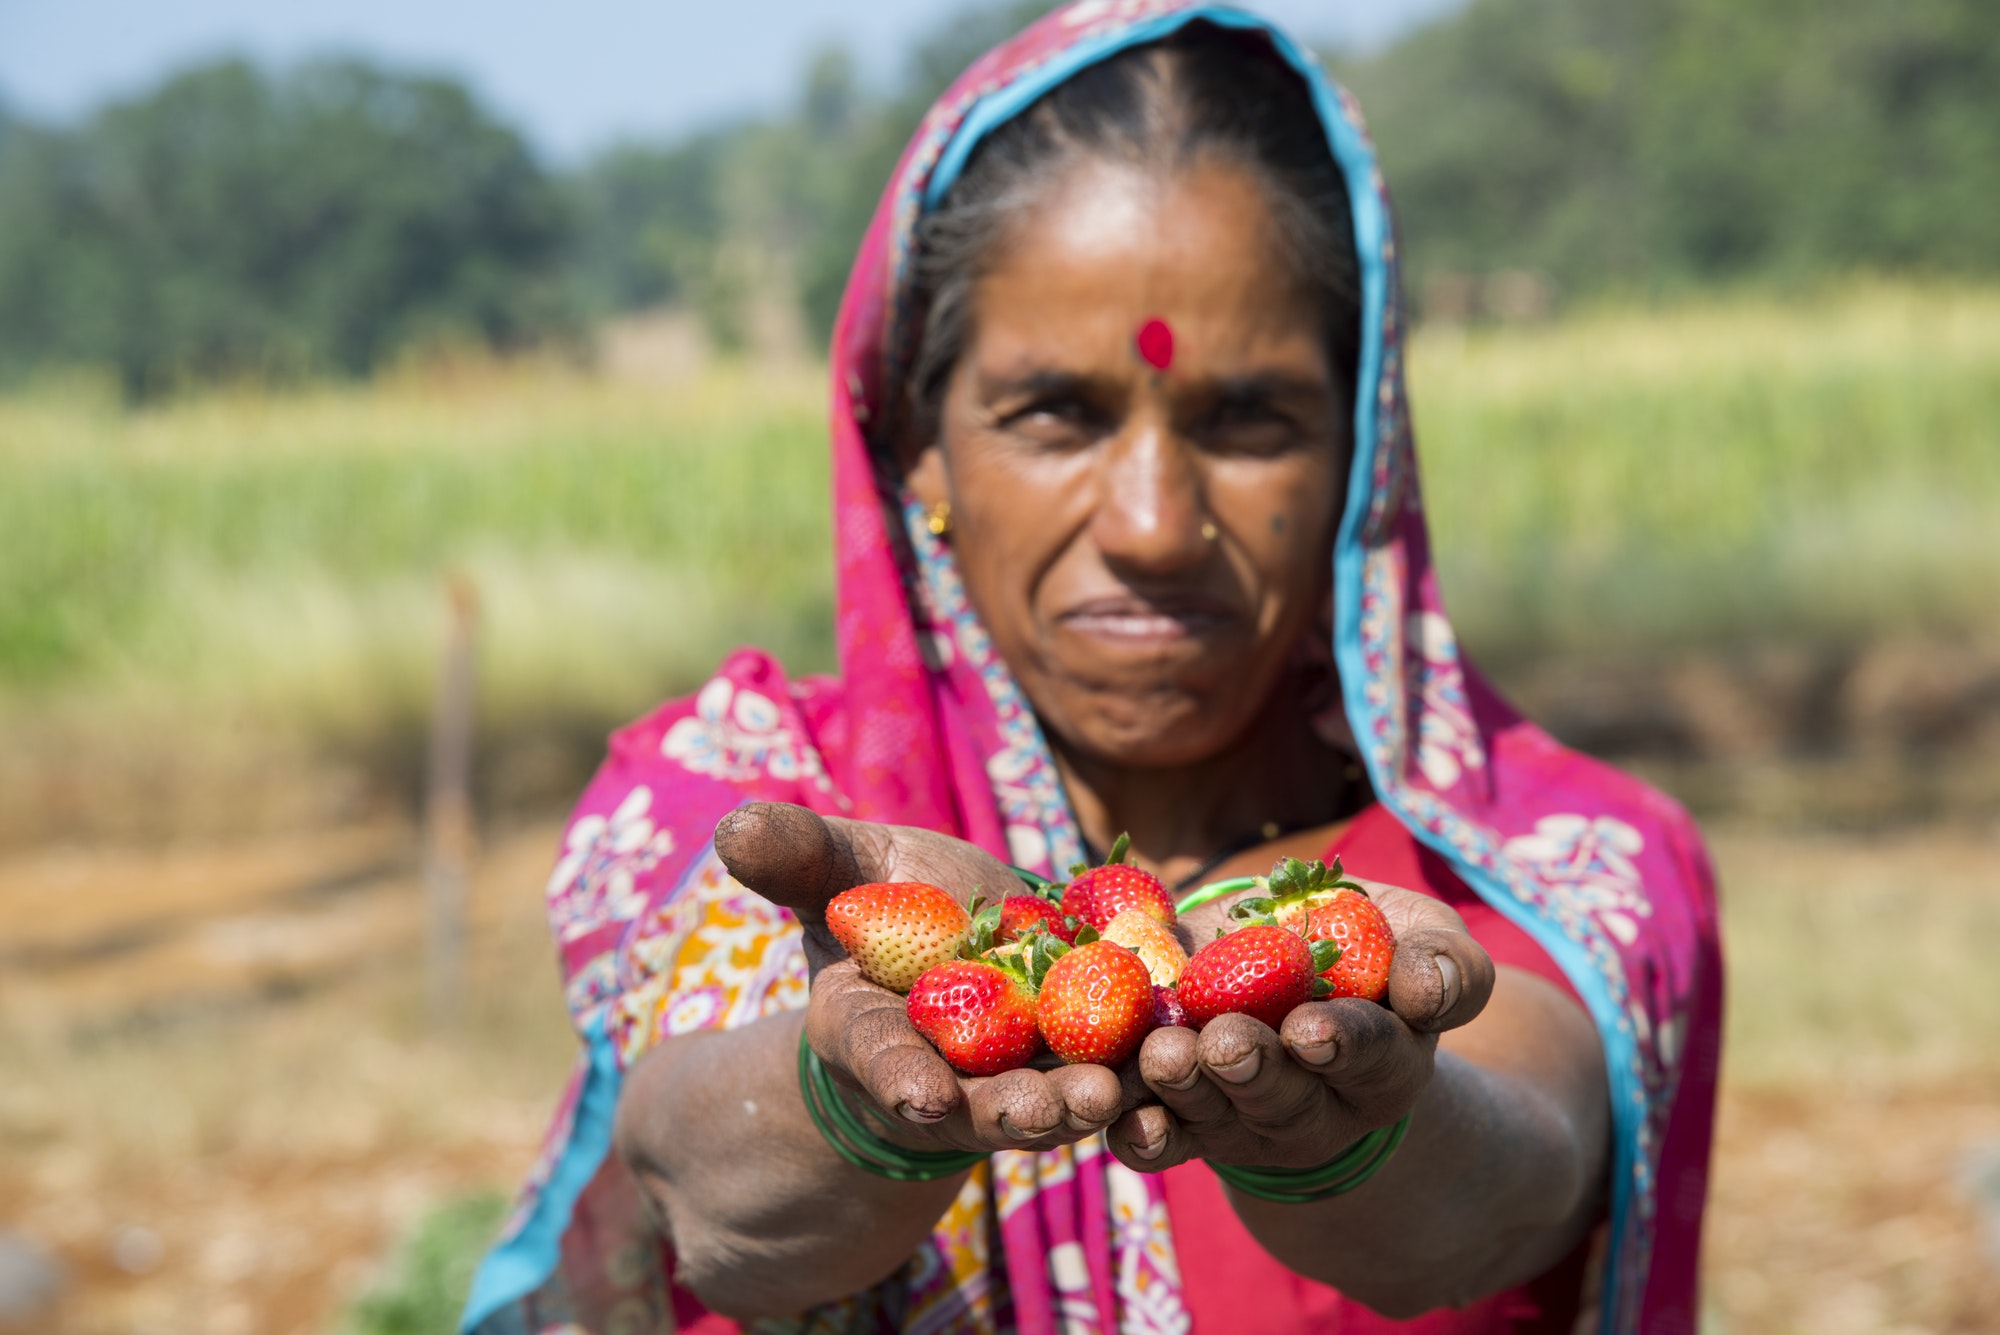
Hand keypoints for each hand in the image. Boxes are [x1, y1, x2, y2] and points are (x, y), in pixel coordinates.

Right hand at [715, 801, 1138, 1155]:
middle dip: (1018, 1109)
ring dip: (1093, 1101)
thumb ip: (801, 858)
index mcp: (870, 1030)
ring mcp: (1021, 1074)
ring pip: (1058, 1097)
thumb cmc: (884, 908)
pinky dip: (1153, 1072)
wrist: (962, 941)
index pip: (879, 1057)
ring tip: (1129, 1090)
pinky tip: (1189, 1060)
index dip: (900, 1076)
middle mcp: (947, 1071)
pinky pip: (1124, 1074)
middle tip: (1058, 1107)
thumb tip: (732, 826)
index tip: (923, 1097)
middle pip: (982, 1099)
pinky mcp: (1088, 1061)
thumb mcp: (844, 872)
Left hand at [1103, 880, 1493, 1173]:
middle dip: (1253, 1070)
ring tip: (1163, 1055)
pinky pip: (1158, 1137)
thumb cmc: (1366, 952)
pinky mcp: (1186, 1120)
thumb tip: (1429, 989)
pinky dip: (1134, 1126)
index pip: (1373, 1058)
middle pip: (1284, 1099)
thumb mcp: (1419, 939)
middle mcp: (1315, 1107)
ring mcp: (1244, 1120)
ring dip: (1183, 1089)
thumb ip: (1447, 964)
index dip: (1345, 1044)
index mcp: (1384, 1065)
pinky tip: (1112, 1109)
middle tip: (1225, 1042)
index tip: (1311, 1027)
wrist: (1285, 970)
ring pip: (1213, 1117)